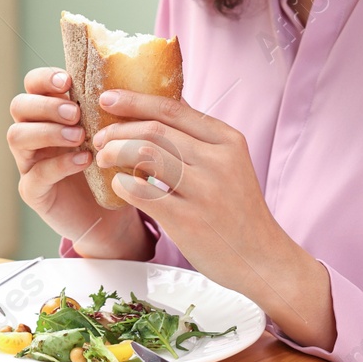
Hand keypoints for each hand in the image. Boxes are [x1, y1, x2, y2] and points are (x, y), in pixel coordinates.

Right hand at [6, 67, 151, 258]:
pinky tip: (84, 160)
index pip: (32, 84)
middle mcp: (34, 132)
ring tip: (80, 135)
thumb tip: (141, 72)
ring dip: (47, 131)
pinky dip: (59, 164)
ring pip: (16, 136)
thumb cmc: (114, 163)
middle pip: (19, 105)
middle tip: (76, 113)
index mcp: (51, 112)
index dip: (44, 78)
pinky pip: (35, 174)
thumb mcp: (115, 130)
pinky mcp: (33, 190)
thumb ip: (114, 106)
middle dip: (46, 105)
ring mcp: (29, 162)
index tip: (68, 81)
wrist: (112, 213)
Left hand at [92, 88, 336, 348]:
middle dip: (118, 130)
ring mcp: (205, 190)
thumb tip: (154, 113)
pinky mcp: (189, 220)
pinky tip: (119, 186)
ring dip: (115, 151)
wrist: (263, 261)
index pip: (172, 108)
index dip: (133, 101)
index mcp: (227, 140)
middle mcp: (218, 160)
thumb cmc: (238, 212)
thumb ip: (198, 140)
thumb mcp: (229, 165)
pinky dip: (123, 184)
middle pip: (154, 128)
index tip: (106, 100)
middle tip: (99, 139)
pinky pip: (143, 192)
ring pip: (145, 153)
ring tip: (103, 159)